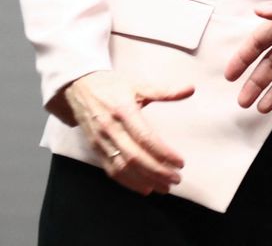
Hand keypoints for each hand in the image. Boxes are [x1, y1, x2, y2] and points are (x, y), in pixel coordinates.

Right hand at [55, 70, 192, 195]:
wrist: (79, 88)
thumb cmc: (113, 86)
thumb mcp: (139, 84)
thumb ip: (165, 91)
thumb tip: (191, 89)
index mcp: (124, 111)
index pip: (145, 138)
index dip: (163, 153)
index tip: (180, 162)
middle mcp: (110, 129)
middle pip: (134, 157)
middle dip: (157, 171)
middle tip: (176, 179)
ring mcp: (100, 141)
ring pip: (122, 167)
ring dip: (144, 180)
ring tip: (165, 187)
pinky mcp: (94, 149)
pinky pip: (111, 170)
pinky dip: (127, 182)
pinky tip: (144, 187)